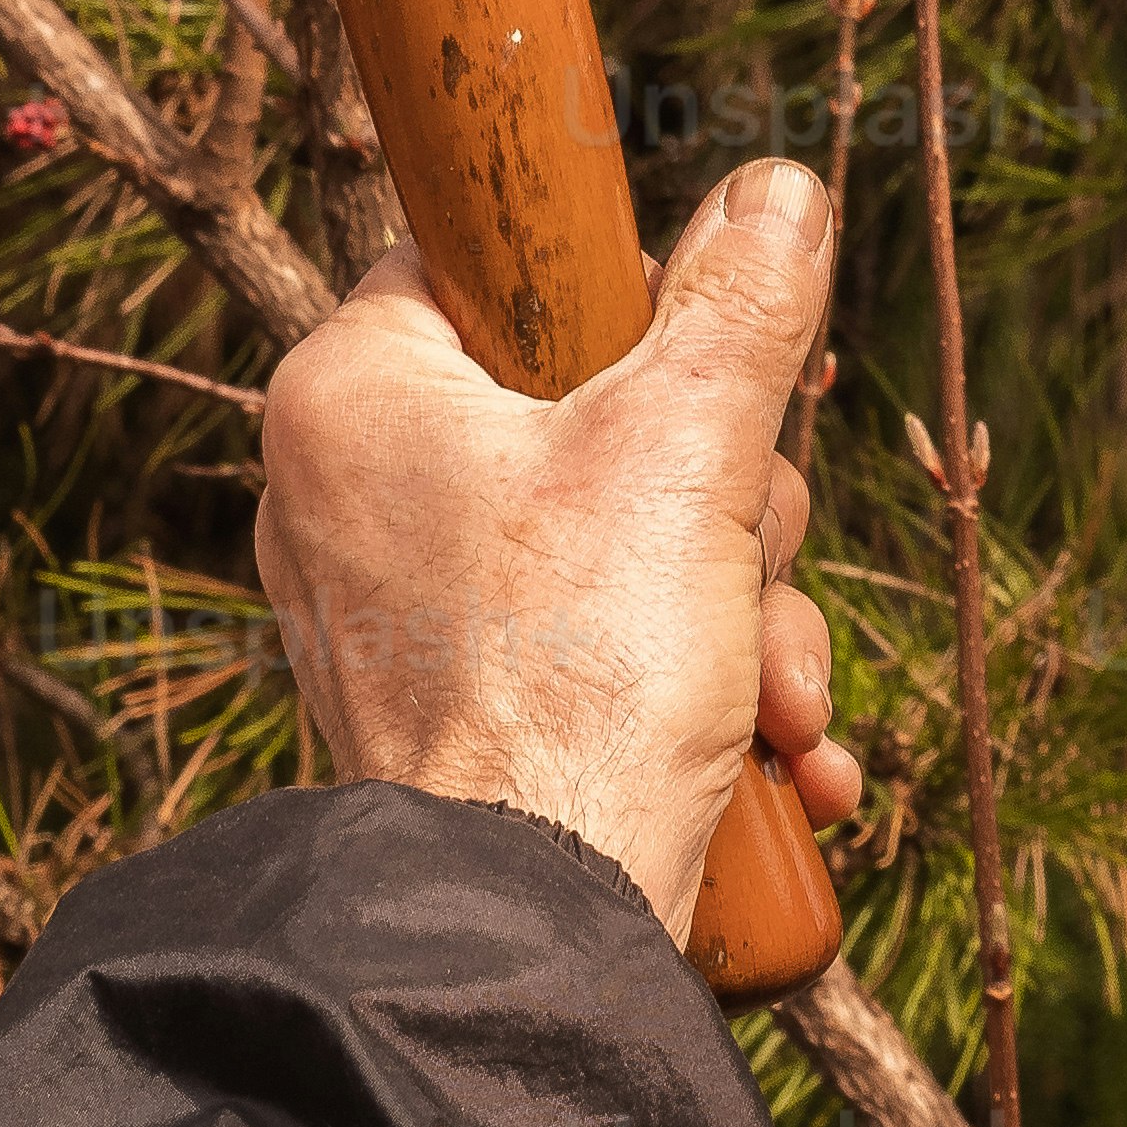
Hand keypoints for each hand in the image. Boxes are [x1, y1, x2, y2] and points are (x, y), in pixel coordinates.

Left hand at [255, 155, 869, 941]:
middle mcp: (348, 494)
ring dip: (741, 614)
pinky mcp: (453, 715)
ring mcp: (397, 614)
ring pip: (619, 542)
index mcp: (353, 395)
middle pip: (588, 414)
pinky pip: (595, 652)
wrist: (526, 935)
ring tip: (776, 698)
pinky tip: (778, 759)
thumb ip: (736, 307)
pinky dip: (695, 692)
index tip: (699, 351)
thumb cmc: (574, 680)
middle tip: (757, 552)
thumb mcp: (687, 454)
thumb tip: (778, 191)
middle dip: (730, 503)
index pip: (481, 262)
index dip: (616, 291)